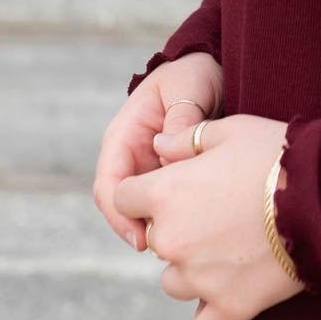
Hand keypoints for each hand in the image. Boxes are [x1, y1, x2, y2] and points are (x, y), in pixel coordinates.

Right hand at [92, 53, 223, 251]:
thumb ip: (180, 120)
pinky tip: (194, 228)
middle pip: (121, 203)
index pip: (109, 183)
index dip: (120, 213)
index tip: (141, 237)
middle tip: (164, 251)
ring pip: (141, 207)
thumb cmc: (194, 74)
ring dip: (156, 225)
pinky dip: (172, 216)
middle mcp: (129, 154)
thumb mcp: (187, 89)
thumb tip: (170, 157)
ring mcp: (146, 166)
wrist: (211, 68)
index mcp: (123, 134)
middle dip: (136, 228)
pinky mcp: (165, 174)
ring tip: (182, 244)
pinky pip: (162, 202)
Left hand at [113, 114, 305, 319]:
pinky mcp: (231, 307)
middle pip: (154, 240)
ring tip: (232, 248)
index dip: (147, 190)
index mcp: (165, 193)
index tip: (179, 186)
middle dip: (179, 227)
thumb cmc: (279, 154)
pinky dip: (213, 316)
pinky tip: (231, 295)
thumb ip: (187, 139)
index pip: (124, 199)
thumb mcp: (232, 130)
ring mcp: (199, 279)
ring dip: (193, 268)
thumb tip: (158, 146)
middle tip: (222, 212)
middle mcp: (172, 240)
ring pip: (173, 281)